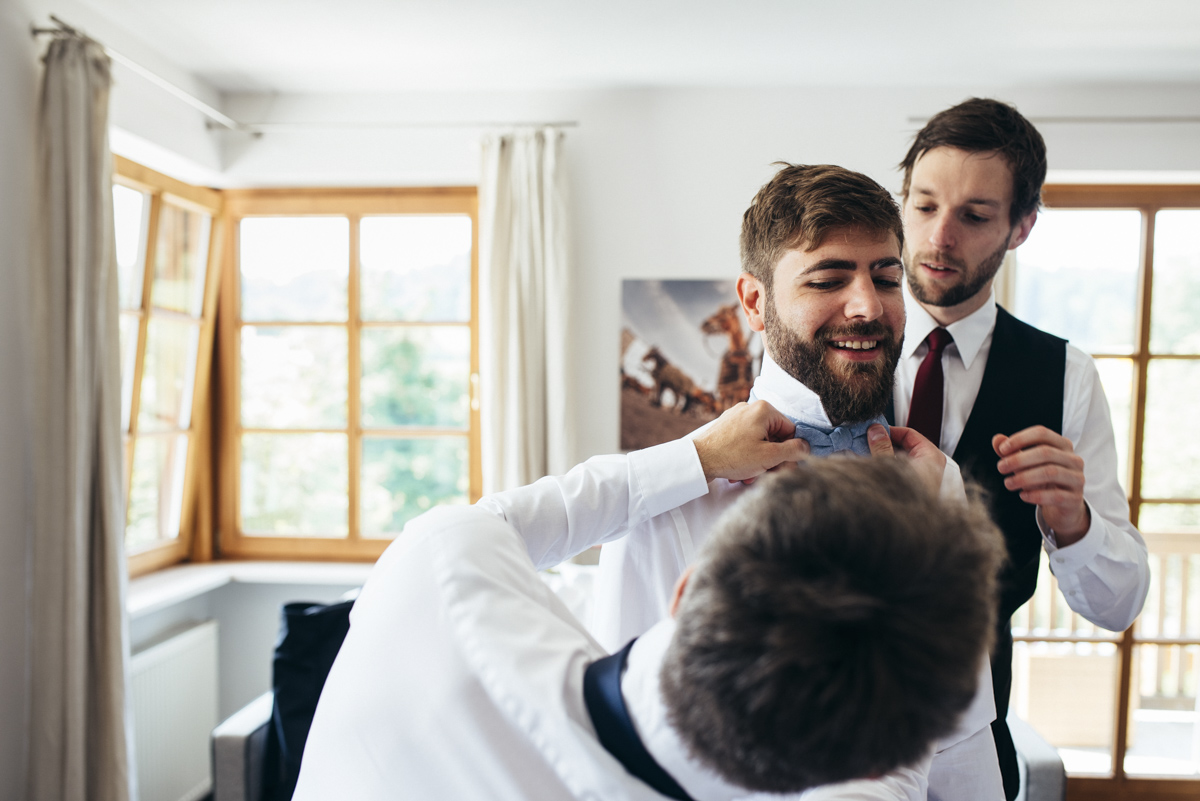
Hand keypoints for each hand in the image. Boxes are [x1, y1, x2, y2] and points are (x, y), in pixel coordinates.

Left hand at [693, 401, 809, 482]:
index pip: (790, 430)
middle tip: (765, 473)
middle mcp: (750, 408)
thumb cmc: (732, 456)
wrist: (698, 460)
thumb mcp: (769, 456)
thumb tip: (806, 447)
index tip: (782, 466)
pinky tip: (739, 470)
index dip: (789, 451)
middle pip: (774, 436)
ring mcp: (736, 416)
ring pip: (759, 441)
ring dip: (759, 461)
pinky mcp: (726, 426)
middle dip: (772, 458)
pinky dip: (746, 456)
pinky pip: (745, 441)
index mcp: (764, 410)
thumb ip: (793, 451)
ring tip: (749, 474)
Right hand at [867, 424, 945, 495]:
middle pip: (906, 447)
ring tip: (867, 458)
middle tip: (867, 444)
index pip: (910, 434)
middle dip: (885, 445)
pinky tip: (874, 471)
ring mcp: (924, 479)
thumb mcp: (888, 465)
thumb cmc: (906, 497)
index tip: (874, 432)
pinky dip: (888, 470)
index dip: (890, 431)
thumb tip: (875, 430)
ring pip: (902, 461)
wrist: (910, 531)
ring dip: (884, 458)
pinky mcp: (916, 490)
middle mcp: (930, 467)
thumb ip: (881, 446)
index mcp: (931, 457)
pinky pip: (901, 473)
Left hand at [994, 426, 1089, 543]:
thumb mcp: (1026, 464)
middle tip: (1001, 468)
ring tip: (1008, 483)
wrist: (1063, 506)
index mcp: (1063, 445)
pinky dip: (1036, 495)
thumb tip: (997, 439)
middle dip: (1019, 459)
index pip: (1042, 433)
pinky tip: (1023, 496)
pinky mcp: (1075, 499)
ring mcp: (1077, 479)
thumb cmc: (1042, 479)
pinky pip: (1056, 495)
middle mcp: (1074, 459)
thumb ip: (1012, 451)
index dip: (1020, 439)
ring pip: (1051, 473)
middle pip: (1046, 452)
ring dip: (1024, 478)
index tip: (1002, 450)